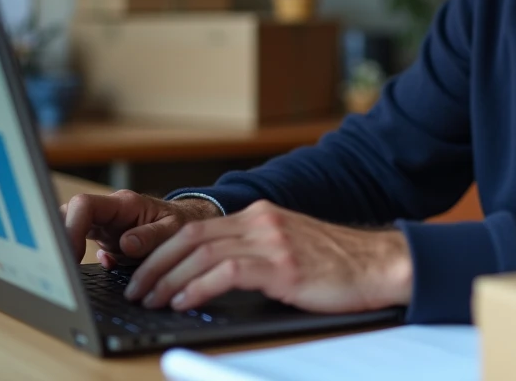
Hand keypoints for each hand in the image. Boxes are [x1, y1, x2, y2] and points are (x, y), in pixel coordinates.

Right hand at [61, 190, 220, 266]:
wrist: (186, 224)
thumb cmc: (182, 223)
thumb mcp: (174, 230)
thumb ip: (152, 236)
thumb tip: (127, 244)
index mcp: (123, 204)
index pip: (84, 206)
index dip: (70, 228)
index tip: (69, 255)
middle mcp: (108, 212)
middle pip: (69, 214)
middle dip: (60, 238)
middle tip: (63, 267)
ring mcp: (103, 224)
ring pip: (70, 227)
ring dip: (68, 248)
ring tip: (72, 270)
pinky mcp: (102, 237)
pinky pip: (80, 243)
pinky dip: (82, 258)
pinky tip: (105, 266)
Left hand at [122, 200, 412, 313]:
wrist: (379, 265)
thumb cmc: (337, 266)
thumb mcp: (289, 248)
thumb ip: (255, 252)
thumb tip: (211, 275)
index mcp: (260, 216)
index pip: (197, 228)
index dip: (163, 250)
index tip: (143, 271)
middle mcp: (262, 221)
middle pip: (191, 237)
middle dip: (155, 264)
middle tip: (136, 288)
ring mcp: (272, 240)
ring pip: (202, 253)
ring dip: (168, 279)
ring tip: (151, 298)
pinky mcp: (283, 265)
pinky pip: (227, 271)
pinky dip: (198, 286)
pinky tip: (184, 300)